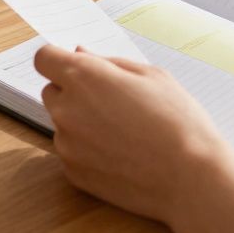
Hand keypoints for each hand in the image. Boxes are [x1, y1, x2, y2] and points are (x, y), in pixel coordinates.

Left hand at [34, 45, 233, 232]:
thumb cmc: (178, 121)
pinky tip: (121, 152)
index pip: (44, 58)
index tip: (75, 65)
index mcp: (84, 77)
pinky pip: (71, 151)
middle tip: (112, 100)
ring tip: (123, 130)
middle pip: (51, 91)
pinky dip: (87, 149)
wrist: (190, 177)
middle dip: (73, 91)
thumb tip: (81, 55)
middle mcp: (66, 109)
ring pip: (62, 123)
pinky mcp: (73, 173)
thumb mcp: (152, 76)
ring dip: (81, 121)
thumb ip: (110, 63)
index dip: (59, 59)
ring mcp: (67, 144)